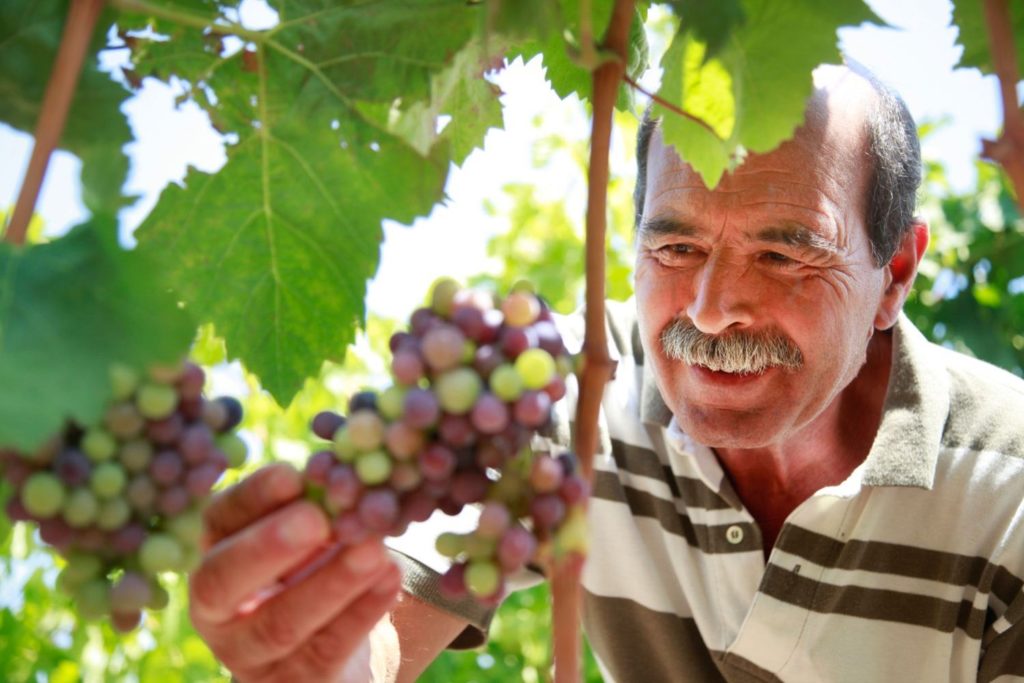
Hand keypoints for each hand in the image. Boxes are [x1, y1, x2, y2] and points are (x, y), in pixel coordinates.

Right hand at [189, 463, 401, 681]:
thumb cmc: (320, 567)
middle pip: (221, 580)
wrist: (338, 647)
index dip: (252, 497)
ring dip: (331, 583)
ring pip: (281, 623)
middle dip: (267, 547)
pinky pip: (327, 648)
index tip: (293, 475)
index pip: (219, 520)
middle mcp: (217, 608)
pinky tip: (391, 578)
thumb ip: (319, 504)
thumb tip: (341, 473)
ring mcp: (249, 655)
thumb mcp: (313, 533)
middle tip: (315, 519)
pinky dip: (362, 611)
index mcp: (216, 551)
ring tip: (373, 549)